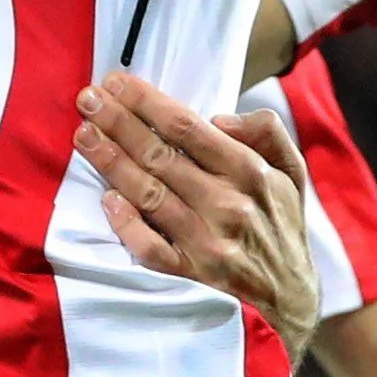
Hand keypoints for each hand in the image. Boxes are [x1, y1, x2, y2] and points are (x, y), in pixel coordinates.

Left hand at [74, 71, 318, 356]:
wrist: (292, 294)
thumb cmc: (281, 221)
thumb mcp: (292, 170)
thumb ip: (266, 132)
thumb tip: (219, 118)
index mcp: (250, 171)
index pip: (187, 127)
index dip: (147, 102)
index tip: (116, 82)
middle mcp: (227, 204)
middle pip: (160, 155)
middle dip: (119, 123)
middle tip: (86, 98)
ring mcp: (207, 241)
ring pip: (150, 195)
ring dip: (112, 162)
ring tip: (84, 135)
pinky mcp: (193, 274)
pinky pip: (152, 249)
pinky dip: (128, 226)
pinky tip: (107, 200)